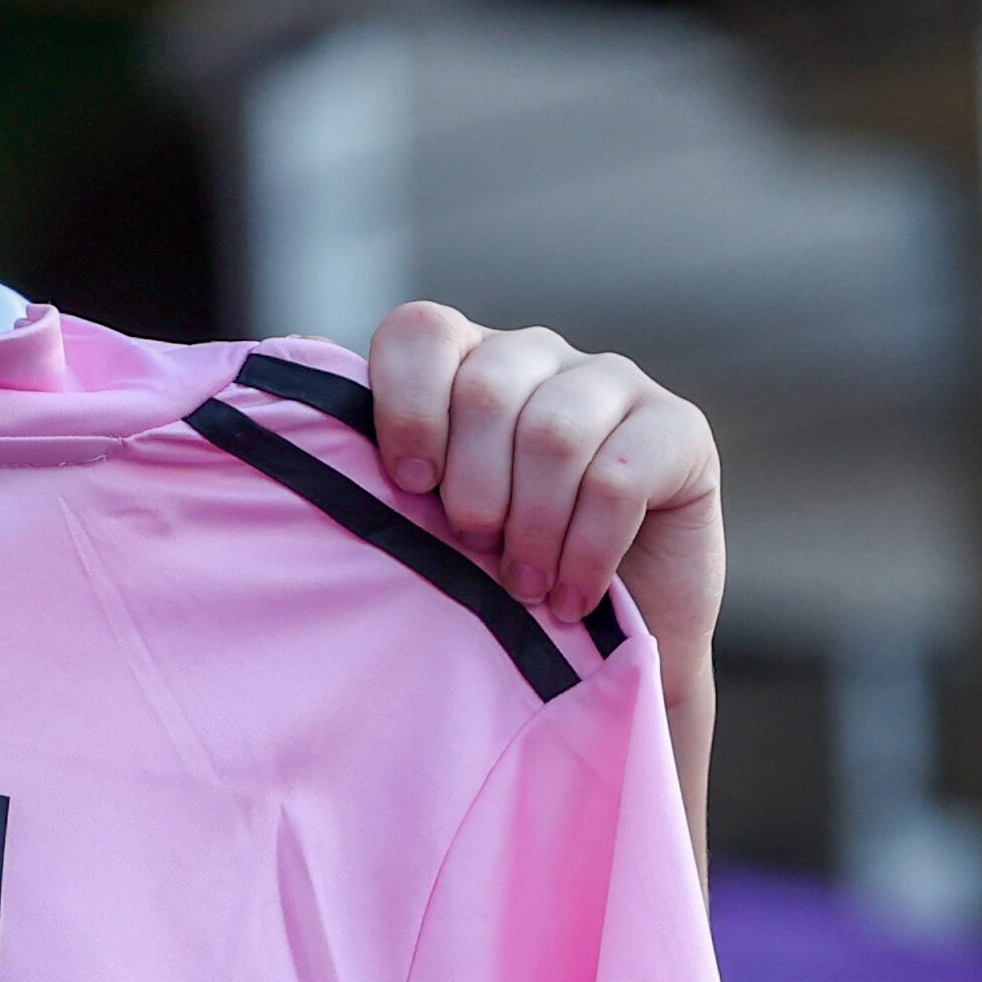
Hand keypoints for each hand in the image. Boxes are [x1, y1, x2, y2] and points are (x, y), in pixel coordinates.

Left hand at [361, 304, 722, 671]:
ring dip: (530, 526)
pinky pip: (617, 477)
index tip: (410, 485)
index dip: (407, 406)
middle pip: (486, 386)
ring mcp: (611, 383)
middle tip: (475, 550)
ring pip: (552, 431)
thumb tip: (303, 426)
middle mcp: (535, 357)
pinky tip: (571, 595)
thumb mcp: (423, 528)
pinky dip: (584, 550)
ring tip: (522, 586)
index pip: (421, 332)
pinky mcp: (679, 428)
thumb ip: (377, 475)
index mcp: (461, 364)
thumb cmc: (495, 585)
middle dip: (472, 488)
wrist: (605, 649)